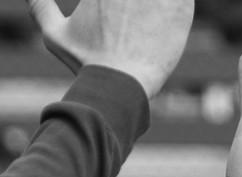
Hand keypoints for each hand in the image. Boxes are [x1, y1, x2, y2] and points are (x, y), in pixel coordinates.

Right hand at [25, 0, 194, 98]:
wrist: (119, 84)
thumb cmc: (86, 62)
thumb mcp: (53, 34)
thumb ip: (41, 7)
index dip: (112, 4)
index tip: (113, 14)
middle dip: (137, 5)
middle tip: (134, 18)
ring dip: (158, 5)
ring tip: (149, 19)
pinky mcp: (181, 7)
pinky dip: (178, 4)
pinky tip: (166, 18)